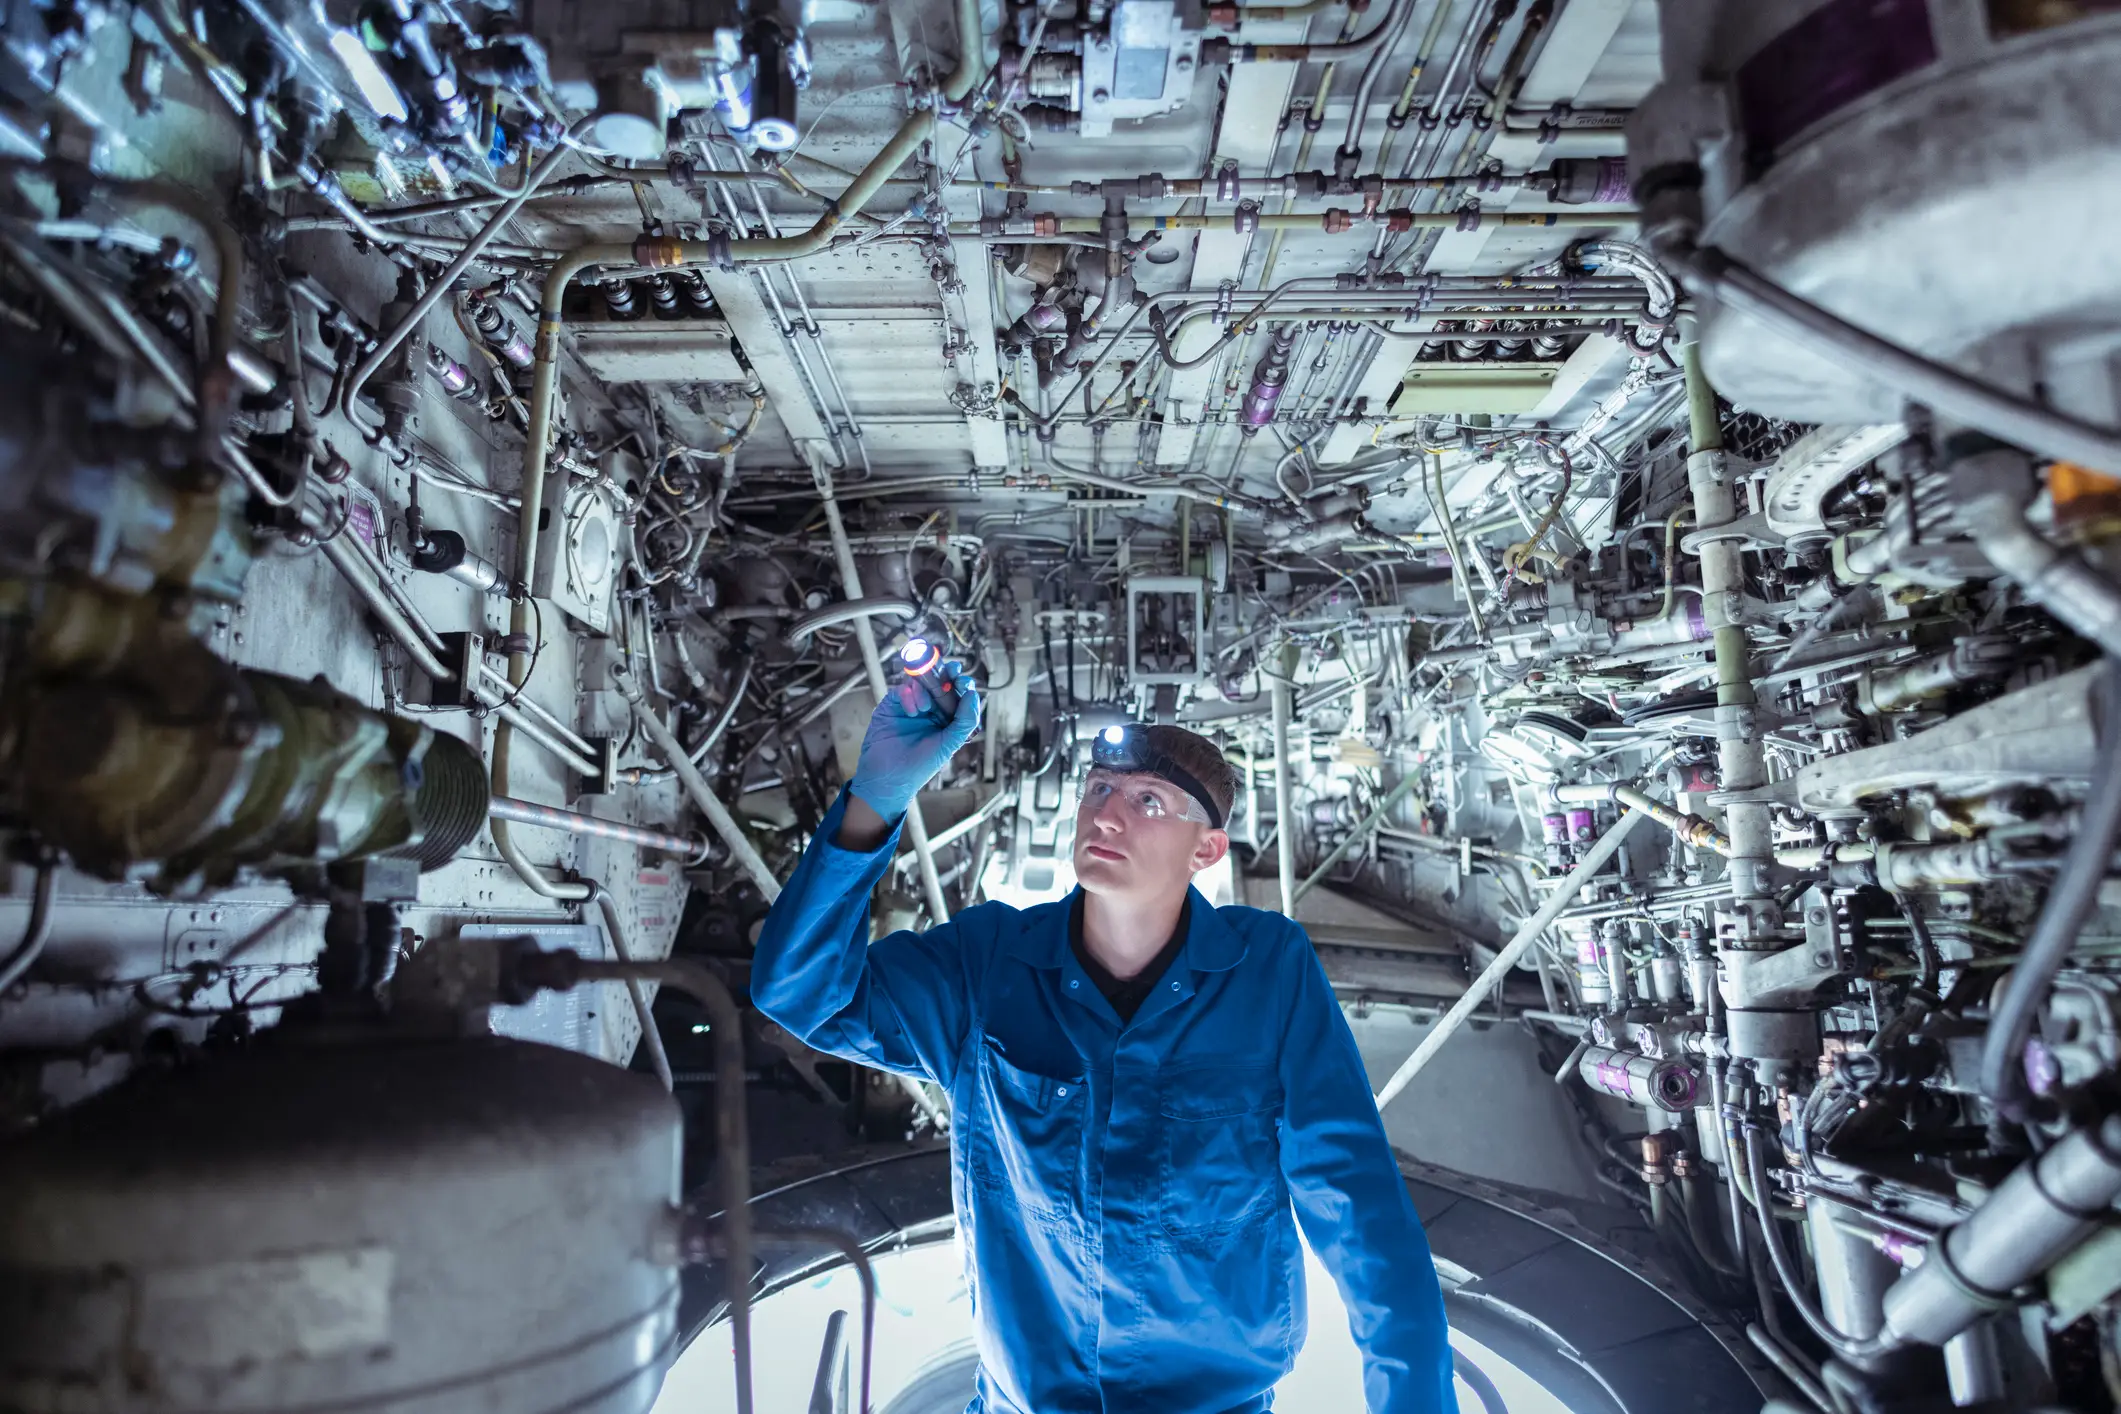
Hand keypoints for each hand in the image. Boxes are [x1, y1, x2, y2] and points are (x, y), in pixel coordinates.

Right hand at [848, 658, 980, 822]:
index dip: (962, 683)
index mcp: (946, 718)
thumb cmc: (920, 766)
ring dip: (926, 689)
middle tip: (950, 671)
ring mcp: (910, 705)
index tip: (963, 680)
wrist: (888, 778)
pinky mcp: (891, 705)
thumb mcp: (950, 743)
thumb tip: (974, 695)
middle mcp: (929, 710)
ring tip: (925, 708)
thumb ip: (965, 720)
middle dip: (946, 674)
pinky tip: (912, 712)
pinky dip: (909, 695)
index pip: (957, 694)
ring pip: (921, 682)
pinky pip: (902, 689)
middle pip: (940, 681)